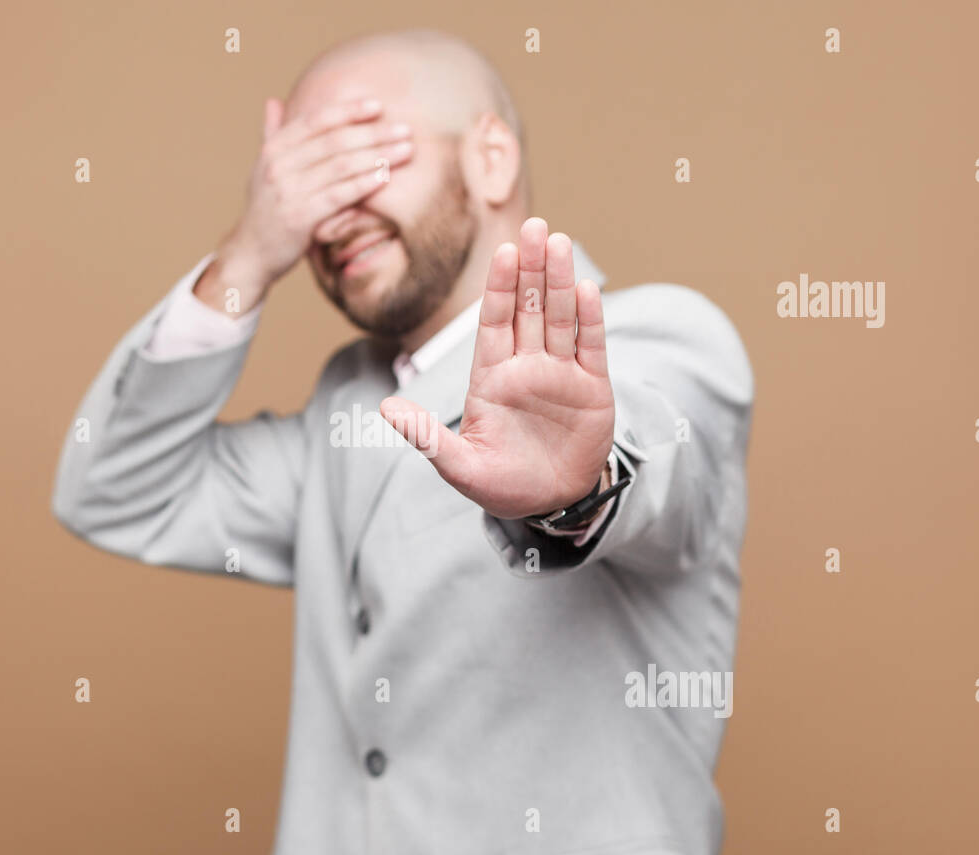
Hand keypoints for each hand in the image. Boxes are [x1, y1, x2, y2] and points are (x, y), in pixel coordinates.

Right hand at [194, 97, 414, 311]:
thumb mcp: (264, 169)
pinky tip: (387, 176)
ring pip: (341, 166)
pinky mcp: (299, 217)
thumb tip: (273, 101)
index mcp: (274, 148)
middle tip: (405, 129)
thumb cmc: (267, 209)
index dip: (349, 111)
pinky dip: (365, 184)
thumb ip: (271, 135)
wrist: (251, 253)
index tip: (378, 106)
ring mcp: (288, 191)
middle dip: (374, 133)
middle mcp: (279, 165)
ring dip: (378, 156)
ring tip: (406, 150)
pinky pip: (339, 195)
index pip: (316, 121)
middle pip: (335, 141)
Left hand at [380, 218, 614, 519]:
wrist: (550, 505)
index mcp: (491, 378)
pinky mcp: (591, 389)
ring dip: (560, 281)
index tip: (503, 252)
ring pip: (559, 318)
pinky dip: (589, 320)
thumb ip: (426, 436)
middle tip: (534, 225)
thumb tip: (386, 408)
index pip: (495, 322)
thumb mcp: (458, 465)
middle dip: (531, 268)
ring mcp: (560, 375)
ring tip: (560, 242)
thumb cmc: (500, 486)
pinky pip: (590, 348)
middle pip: (529, 308)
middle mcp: (526, 368)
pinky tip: (587, 290)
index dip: (500, 287)